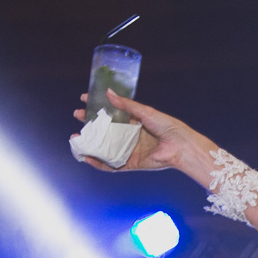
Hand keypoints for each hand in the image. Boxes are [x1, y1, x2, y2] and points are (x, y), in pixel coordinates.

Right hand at [71, 90, 200, 172]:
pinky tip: (87, 157)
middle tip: (77, 115)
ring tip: (76, 138)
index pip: (111, 114)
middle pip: (105, 130)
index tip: (84, 99)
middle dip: (90, 124)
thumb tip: (107, 92)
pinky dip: (99, 163)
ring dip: (90, 144)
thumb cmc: (167, 126)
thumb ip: (126, 105)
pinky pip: (112, 165)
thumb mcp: (145, 112)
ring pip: (106, 148)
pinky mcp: (131, 163)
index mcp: (134, 122)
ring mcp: (130, 150)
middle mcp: (130, 136)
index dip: (98, 107)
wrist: (180, 146)